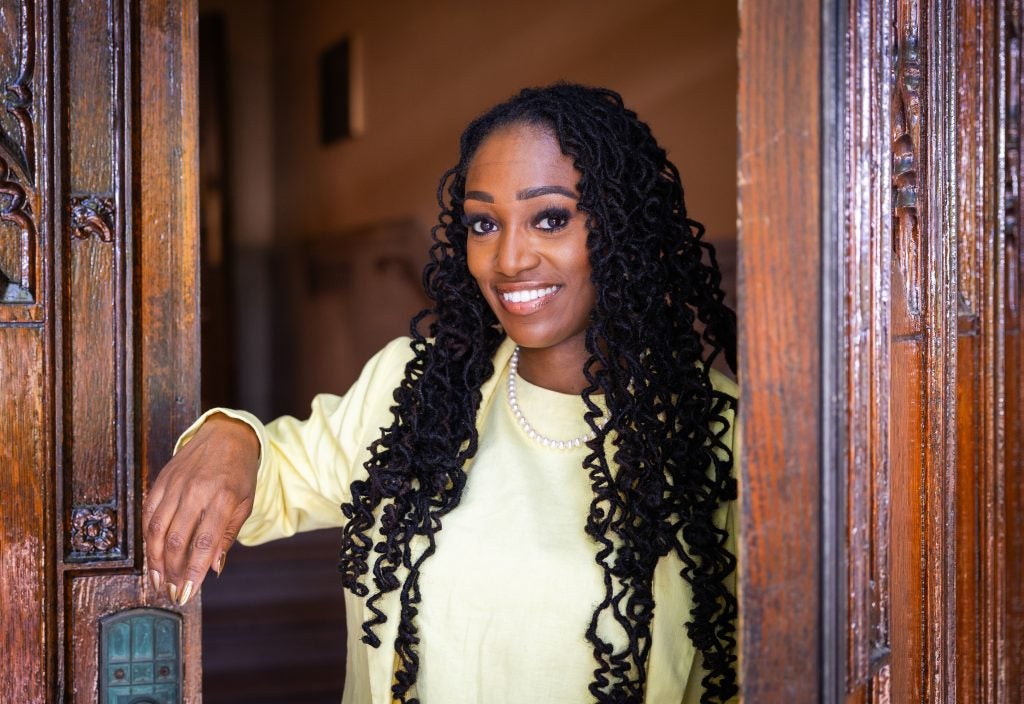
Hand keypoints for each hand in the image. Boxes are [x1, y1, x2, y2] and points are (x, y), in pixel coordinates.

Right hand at [142, 413, 259, 605]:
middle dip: (171, 572)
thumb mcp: (245, 503)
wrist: (225, 435)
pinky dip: (148, 538)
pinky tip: (152, 554)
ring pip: (157, 530)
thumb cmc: (240, 473)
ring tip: (157, 581)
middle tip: (171, 592)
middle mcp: (196, 491)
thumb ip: (227, 536)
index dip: (193, 572)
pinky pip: (149, 514)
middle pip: (176, 540)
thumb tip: (213, 568)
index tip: (186, 593)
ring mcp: (176, 485)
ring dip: (155, 560)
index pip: (204, 543)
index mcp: (223, 498)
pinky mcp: (161, 481)